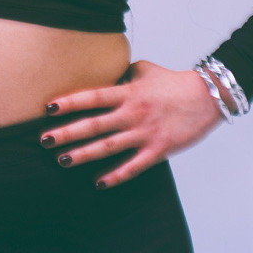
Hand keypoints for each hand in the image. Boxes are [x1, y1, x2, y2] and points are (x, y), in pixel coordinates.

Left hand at [40, 59, 226, 187]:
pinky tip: (98, 183)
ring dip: (83, 155)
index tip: (48, 107)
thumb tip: (104, 76)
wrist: (207, 97)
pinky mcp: (158, 150)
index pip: (93, 97)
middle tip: (44, 140)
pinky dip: (115, 176)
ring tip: (62, 160)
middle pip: (94, 124)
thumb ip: (122, 74)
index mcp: (129, 92)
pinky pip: (133, 166)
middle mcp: (133, 113)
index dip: (70, 102)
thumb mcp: (144, 70)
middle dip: (67, 133)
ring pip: (108, 147)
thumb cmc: (174, 82)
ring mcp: (145, 133)